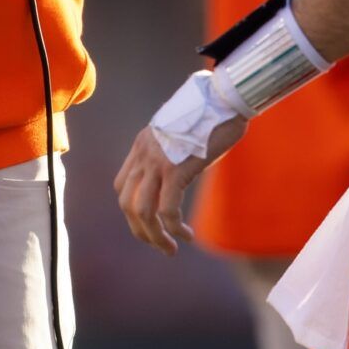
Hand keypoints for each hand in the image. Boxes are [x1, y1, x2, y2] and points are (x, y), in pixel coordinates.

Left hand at [112, 114, 246, 255]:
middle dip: (140, 230)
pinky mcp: (176, 169)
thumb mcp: (182, 134)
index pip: (122, 184)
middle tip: (161, 245)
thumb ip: (173, 152)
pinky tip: (187, 234)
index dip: (133, 210)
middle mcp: (143, 153)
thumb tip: (181, 169)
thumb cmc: (212, 116)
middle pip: (126, 203)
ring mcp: (157, 161)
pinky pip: (166, 209)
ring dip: (154, 237)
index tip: (153, 222)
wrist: (225, 98)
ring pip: (142, 211)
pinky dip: (173, 228)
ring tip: (171, 249)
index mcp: (142, 144)